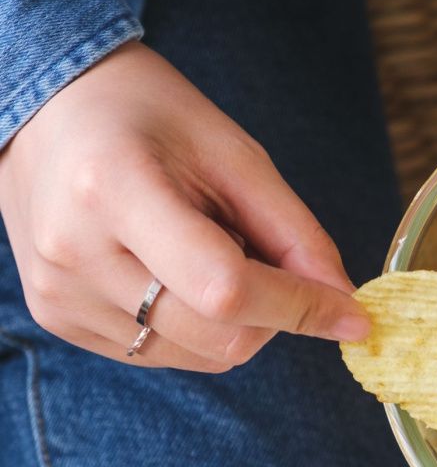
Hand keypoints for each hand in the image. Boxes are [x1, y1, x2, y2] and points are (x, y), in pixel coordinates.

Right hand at [0, 42, 368, 371]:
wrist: (52, 110)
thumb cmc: (151, 119)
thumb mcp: (236, 156)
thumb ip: (296, 234)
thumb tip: (345, 305)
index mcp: (114, 191)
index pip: (226, 288)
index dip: (301, 308)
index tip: (354, 316)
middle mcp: (74, 254)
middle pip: (219, 336)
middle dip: (274, 313)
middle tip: (265, 255)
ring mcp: (59, 296)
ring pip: (200, 356)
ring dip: (235, 320)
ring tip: (206, 250)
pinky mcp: (59, 321)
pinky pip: (164, 354)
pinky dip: (197, 326)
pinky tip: (174, 270)